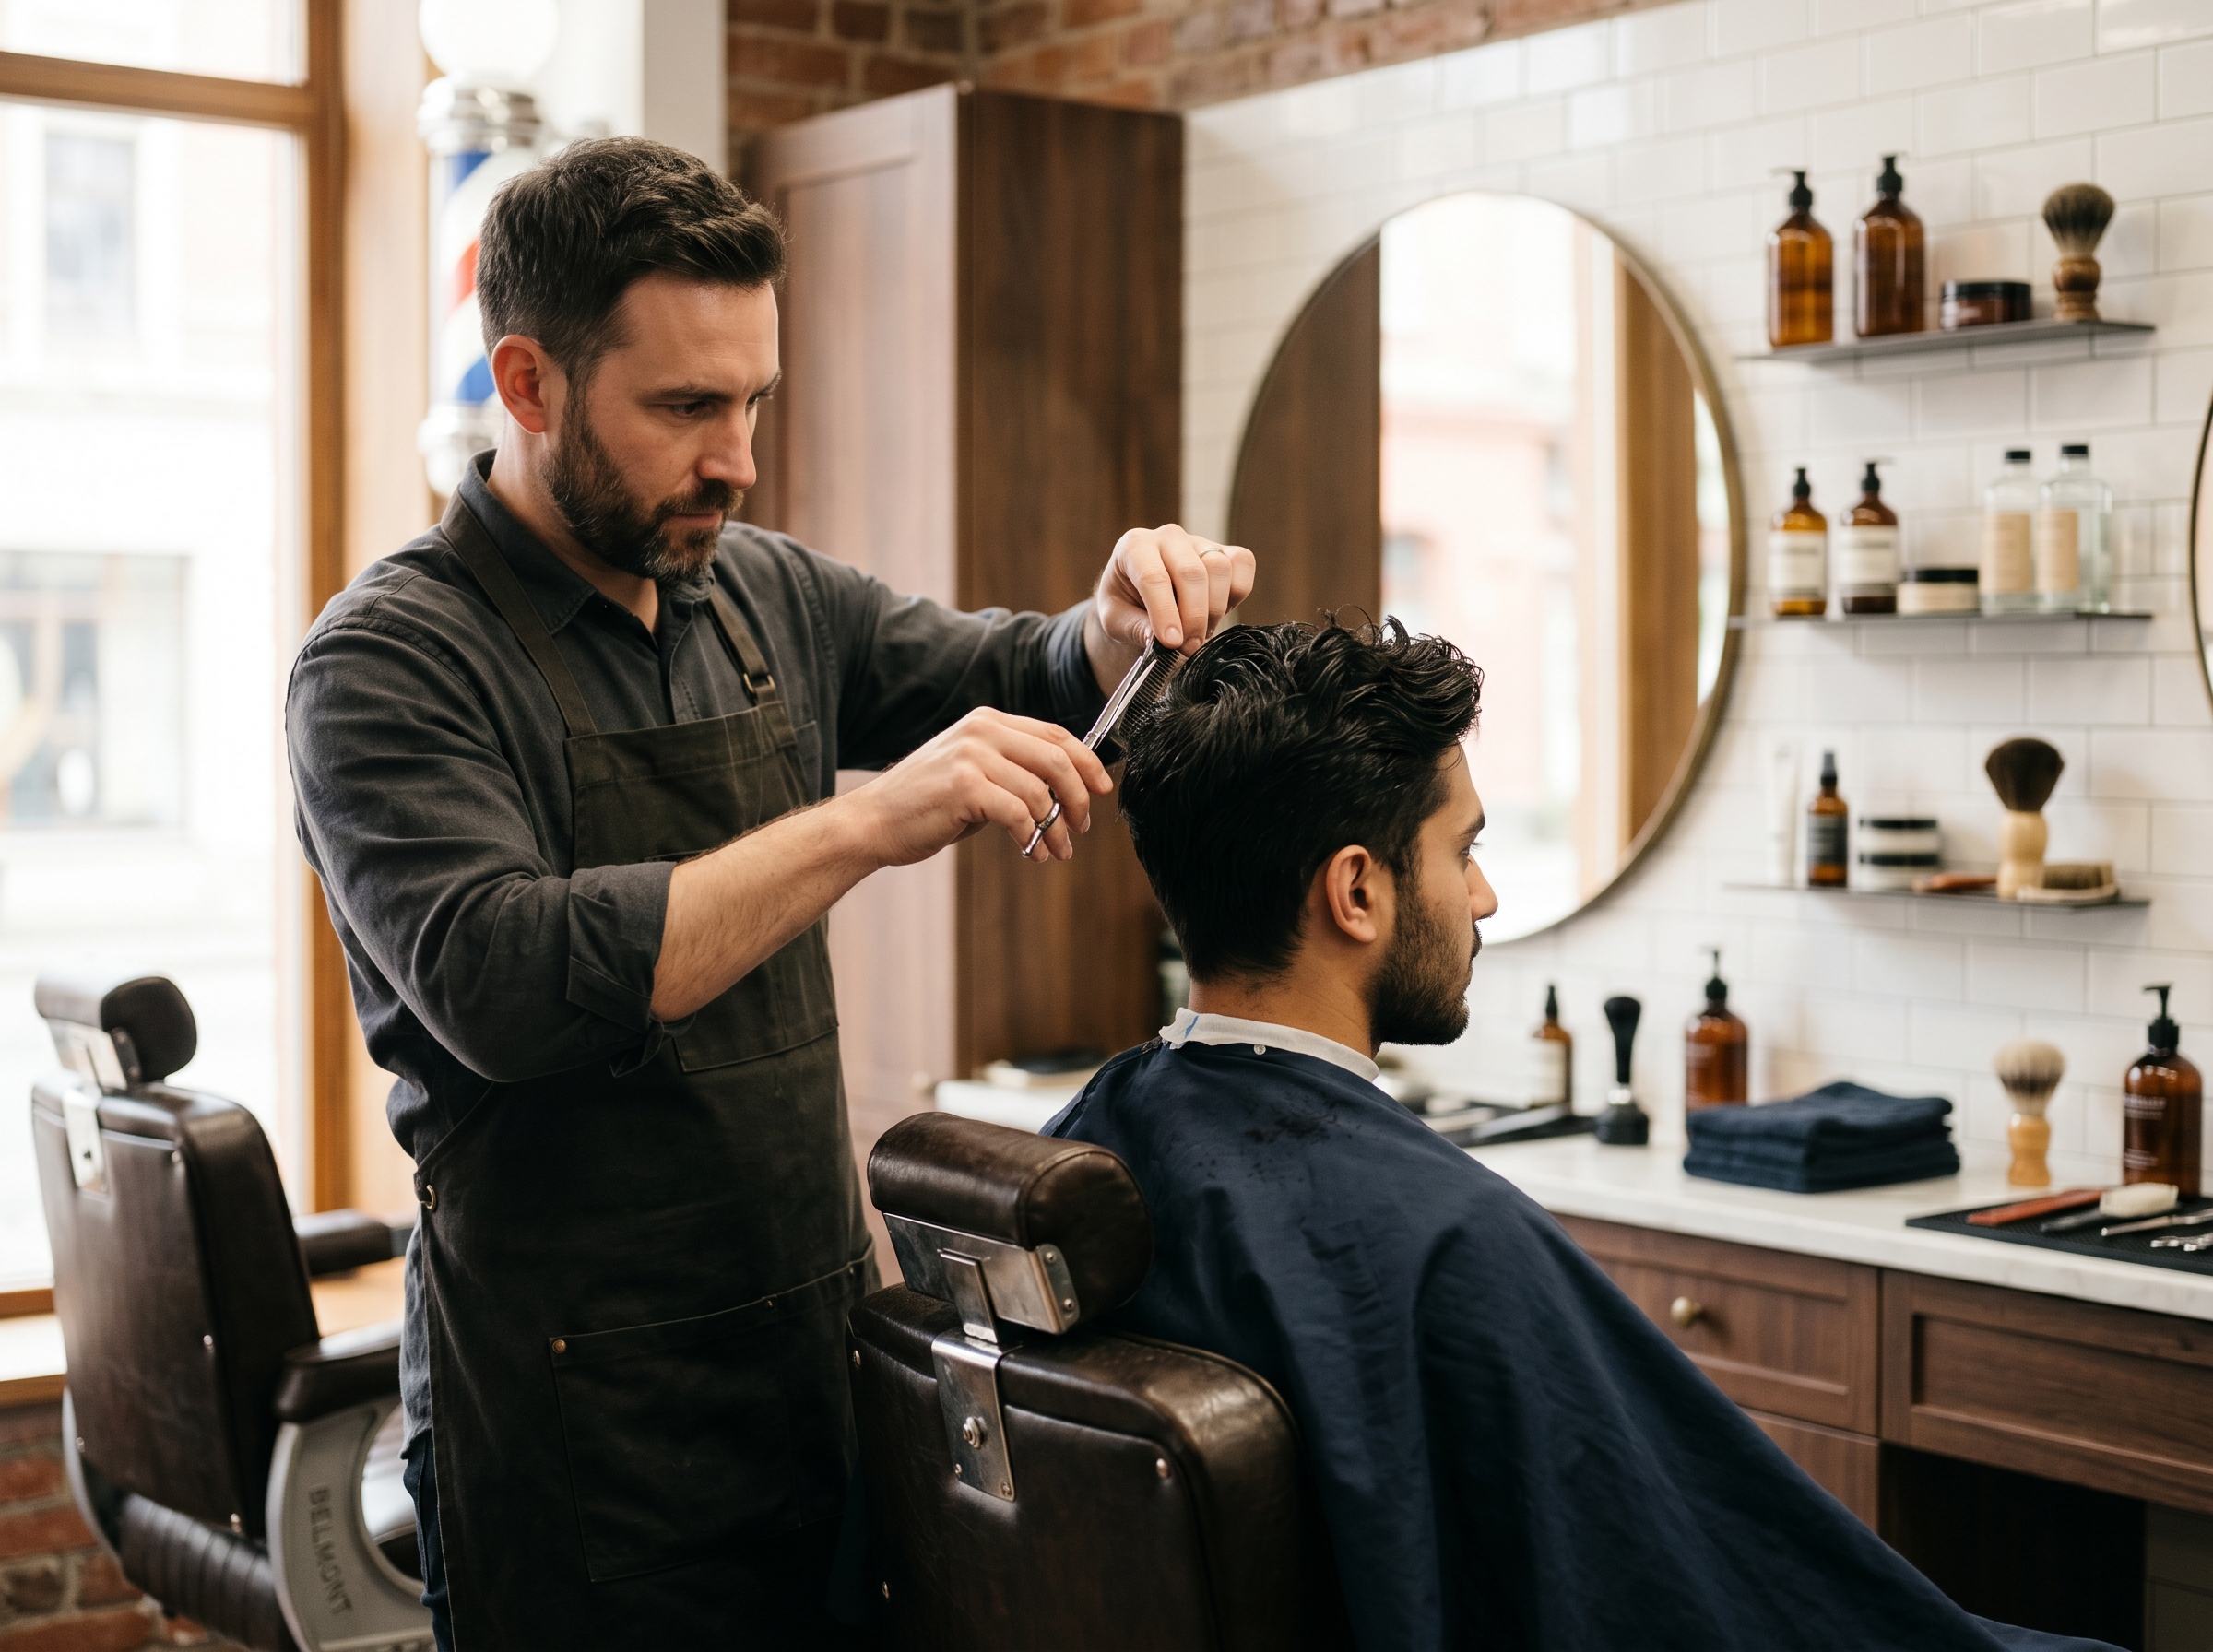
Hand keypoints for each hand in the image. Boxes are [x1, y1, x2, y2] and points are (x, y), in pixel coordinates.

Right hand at [840, 708, 1112, 865]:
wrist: (874, 822)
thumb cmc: (926, 804)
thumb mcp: (973, 771)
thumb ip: (1013, 768)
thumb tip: (1066, 786)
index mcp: (987, 722)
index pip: (1055, 734)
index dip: (1087, 761)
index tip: (1103, 788)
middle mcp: (981, 732)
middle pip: (1056, 758)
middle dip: (1079, 796)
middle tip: (1082, 826)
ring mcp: (972, 757)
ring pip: (1040, 792)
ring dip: (1056, 828)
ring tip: (1056, 850)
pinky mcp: (964, 787)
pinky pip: (1019, 814)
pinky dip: (1034, 838)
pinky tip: (1033, 853)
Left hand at [1089, 525, 1255, 679]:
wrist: (1140, 598)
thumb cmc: (1125, 605)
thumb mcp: (1115, 621)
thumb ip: (1134, 628)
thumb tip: (1159, 640)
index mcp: (1134, 547)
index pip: (1154, 577)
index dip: (1165, 613)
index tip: (1172, 643)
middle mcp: (1168, 537)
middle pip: (1191, 573)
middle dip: (1193, 617)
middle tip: (1187, 647)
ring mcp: (1199, 541)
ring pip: (1219, 568)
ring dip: (1214, 610)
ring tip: (1198, 634)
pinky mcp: (1224, 551)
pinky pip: (1242, 563)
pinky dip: (1237, 592)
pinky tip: (1216, 613)